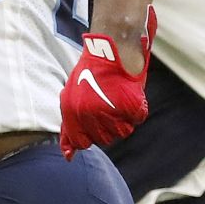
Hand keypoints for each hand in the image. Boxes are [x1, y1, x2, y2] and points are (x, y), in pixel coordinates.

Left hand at [60, 12, 154, 156]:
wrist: (113, 48)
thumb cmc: (91, 73)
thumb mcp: (71, 98)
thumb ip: (69, 128)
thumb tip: (67, 156)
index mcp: (73, 113)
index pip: (82, 142)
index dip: (90, 133)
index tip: (95, 119)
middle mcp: (90, 114)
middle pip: (105, 139)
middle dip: (108, 125)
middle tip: (108, 103)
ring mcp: (111, 111)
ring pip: (122, 132)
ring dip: (123, 118)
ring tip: (118, 98)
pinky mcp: (130, 105)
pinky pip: (136, 119)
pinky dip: (136, 109)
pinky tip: (129, 94)